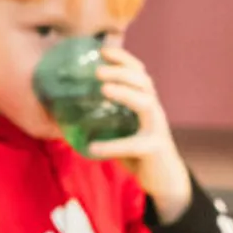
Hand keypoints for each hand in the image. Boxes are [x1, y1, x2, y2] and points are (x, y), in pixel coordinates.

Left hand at [89, 47, 192, 221]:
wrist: (165, 182)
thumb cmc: (140, 155)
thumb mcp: (122, 132)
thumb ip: (105, 121)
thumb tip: (68, 114)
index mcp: (147, 104)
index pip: (140, 73)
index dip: (124, 59)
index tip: (103, 50)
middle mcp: (155, 112)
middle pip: (144, 82)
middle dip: (122, 72)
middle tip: (98, 70)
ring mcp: (157, 129)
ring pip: (146, 103)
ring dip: (125, 93)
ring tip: (104, 89)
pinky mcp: (154, 149)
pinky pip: (133, 144)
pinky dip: (112, 145)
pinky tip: (93, 148)